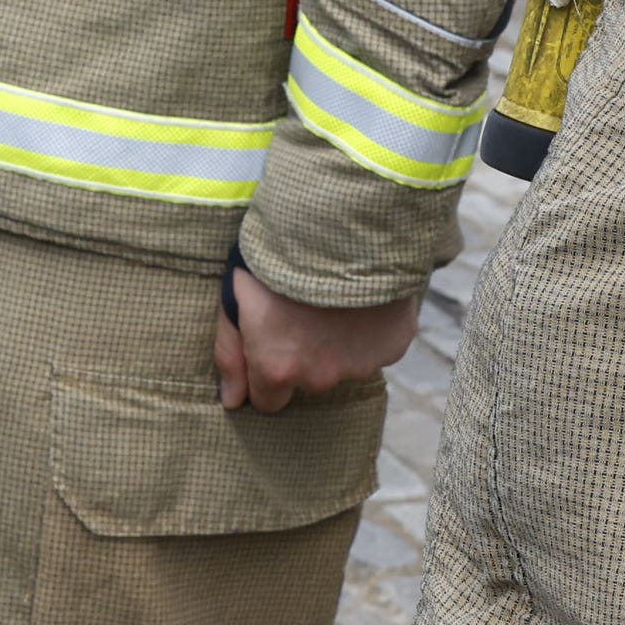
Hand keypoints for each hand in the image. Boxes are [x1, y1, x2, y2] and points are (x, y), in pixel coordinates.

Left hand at [210, 265, 415, 412]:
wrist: (340, 223)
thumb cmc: (276, 255)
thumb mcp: (236, 297)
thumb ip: (230, 353)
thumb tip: (232, 400)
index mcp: (279, 368)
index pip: (268, 401)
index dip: (267, 370)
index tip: (270, 342)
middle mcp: (321, 376)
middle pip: (309, 379)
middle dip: (304, 353)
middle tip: (302, 308)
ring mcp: (362, 362)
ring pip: (345, 361)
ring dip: (338, 338)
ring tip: (333, 297)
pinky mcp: (394, 343)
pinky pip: (378, 344)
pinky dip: (370, 326)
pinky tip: (362, 296)